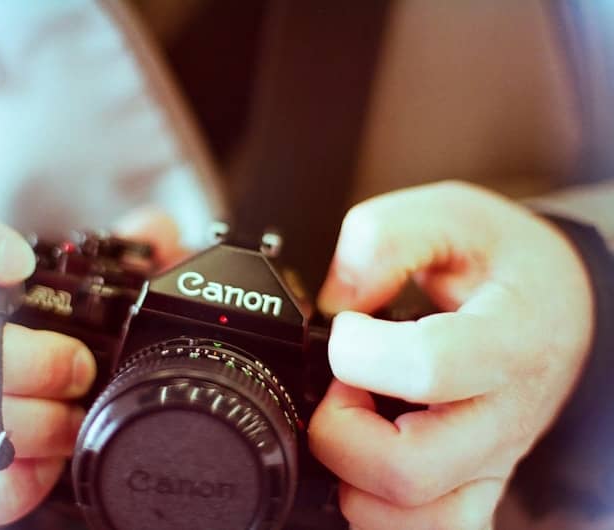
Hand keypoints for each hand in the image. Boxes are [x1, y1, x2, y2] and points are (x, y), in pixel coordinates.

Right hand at [0, 200, 184, 525]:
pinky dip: (5, 482)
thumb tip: (152, 233)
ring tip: (72, 422)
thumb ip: (117, 256)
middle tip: (79, 369)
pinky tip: (44, 467)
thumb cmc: (27, 341)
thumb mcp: (77, 290)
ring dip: (24, 423)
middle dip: (22, 360)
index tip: (20, 262)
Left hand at [308, 181, 593, 529]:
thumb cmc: (503, 263)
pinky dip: (374, 508)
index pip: (427, 368)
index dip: (359, 349)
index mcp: (506, 340)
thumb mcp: (450, 215)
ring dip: (354, 477)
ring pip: (412, 521)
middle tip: (341, 385)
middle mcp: (502, 418)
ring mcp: (489, 463)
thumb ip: (386, 239)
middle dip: (340, 429)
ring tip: (357, 421)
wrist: (555, 306)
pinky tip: (365, 458)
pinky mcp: (473, 485)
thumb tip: (337, 298)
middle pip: (408, 470)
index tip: (348, 325)